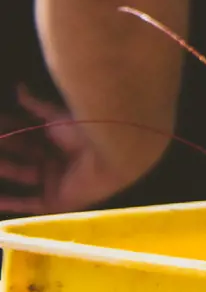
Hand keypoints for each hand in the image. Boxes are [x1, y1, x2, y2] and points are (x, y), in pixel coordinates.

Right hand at [0, 84, 94, 216]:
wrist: (109, 153)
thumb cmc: (85, 131)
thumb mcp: (55, 116)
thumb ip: (35, 106)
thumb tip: (19, 88)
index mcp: (59, 139)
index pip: (26, 135)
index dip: (9, 130)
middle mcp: (56, 159)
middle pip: (22, 154)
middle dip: (4, 147)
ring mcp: (55, 180)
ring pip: (20, 175)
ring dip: (3, 169)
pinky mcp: (55, 200)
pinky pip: (28, 204)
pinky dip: (10, 203)